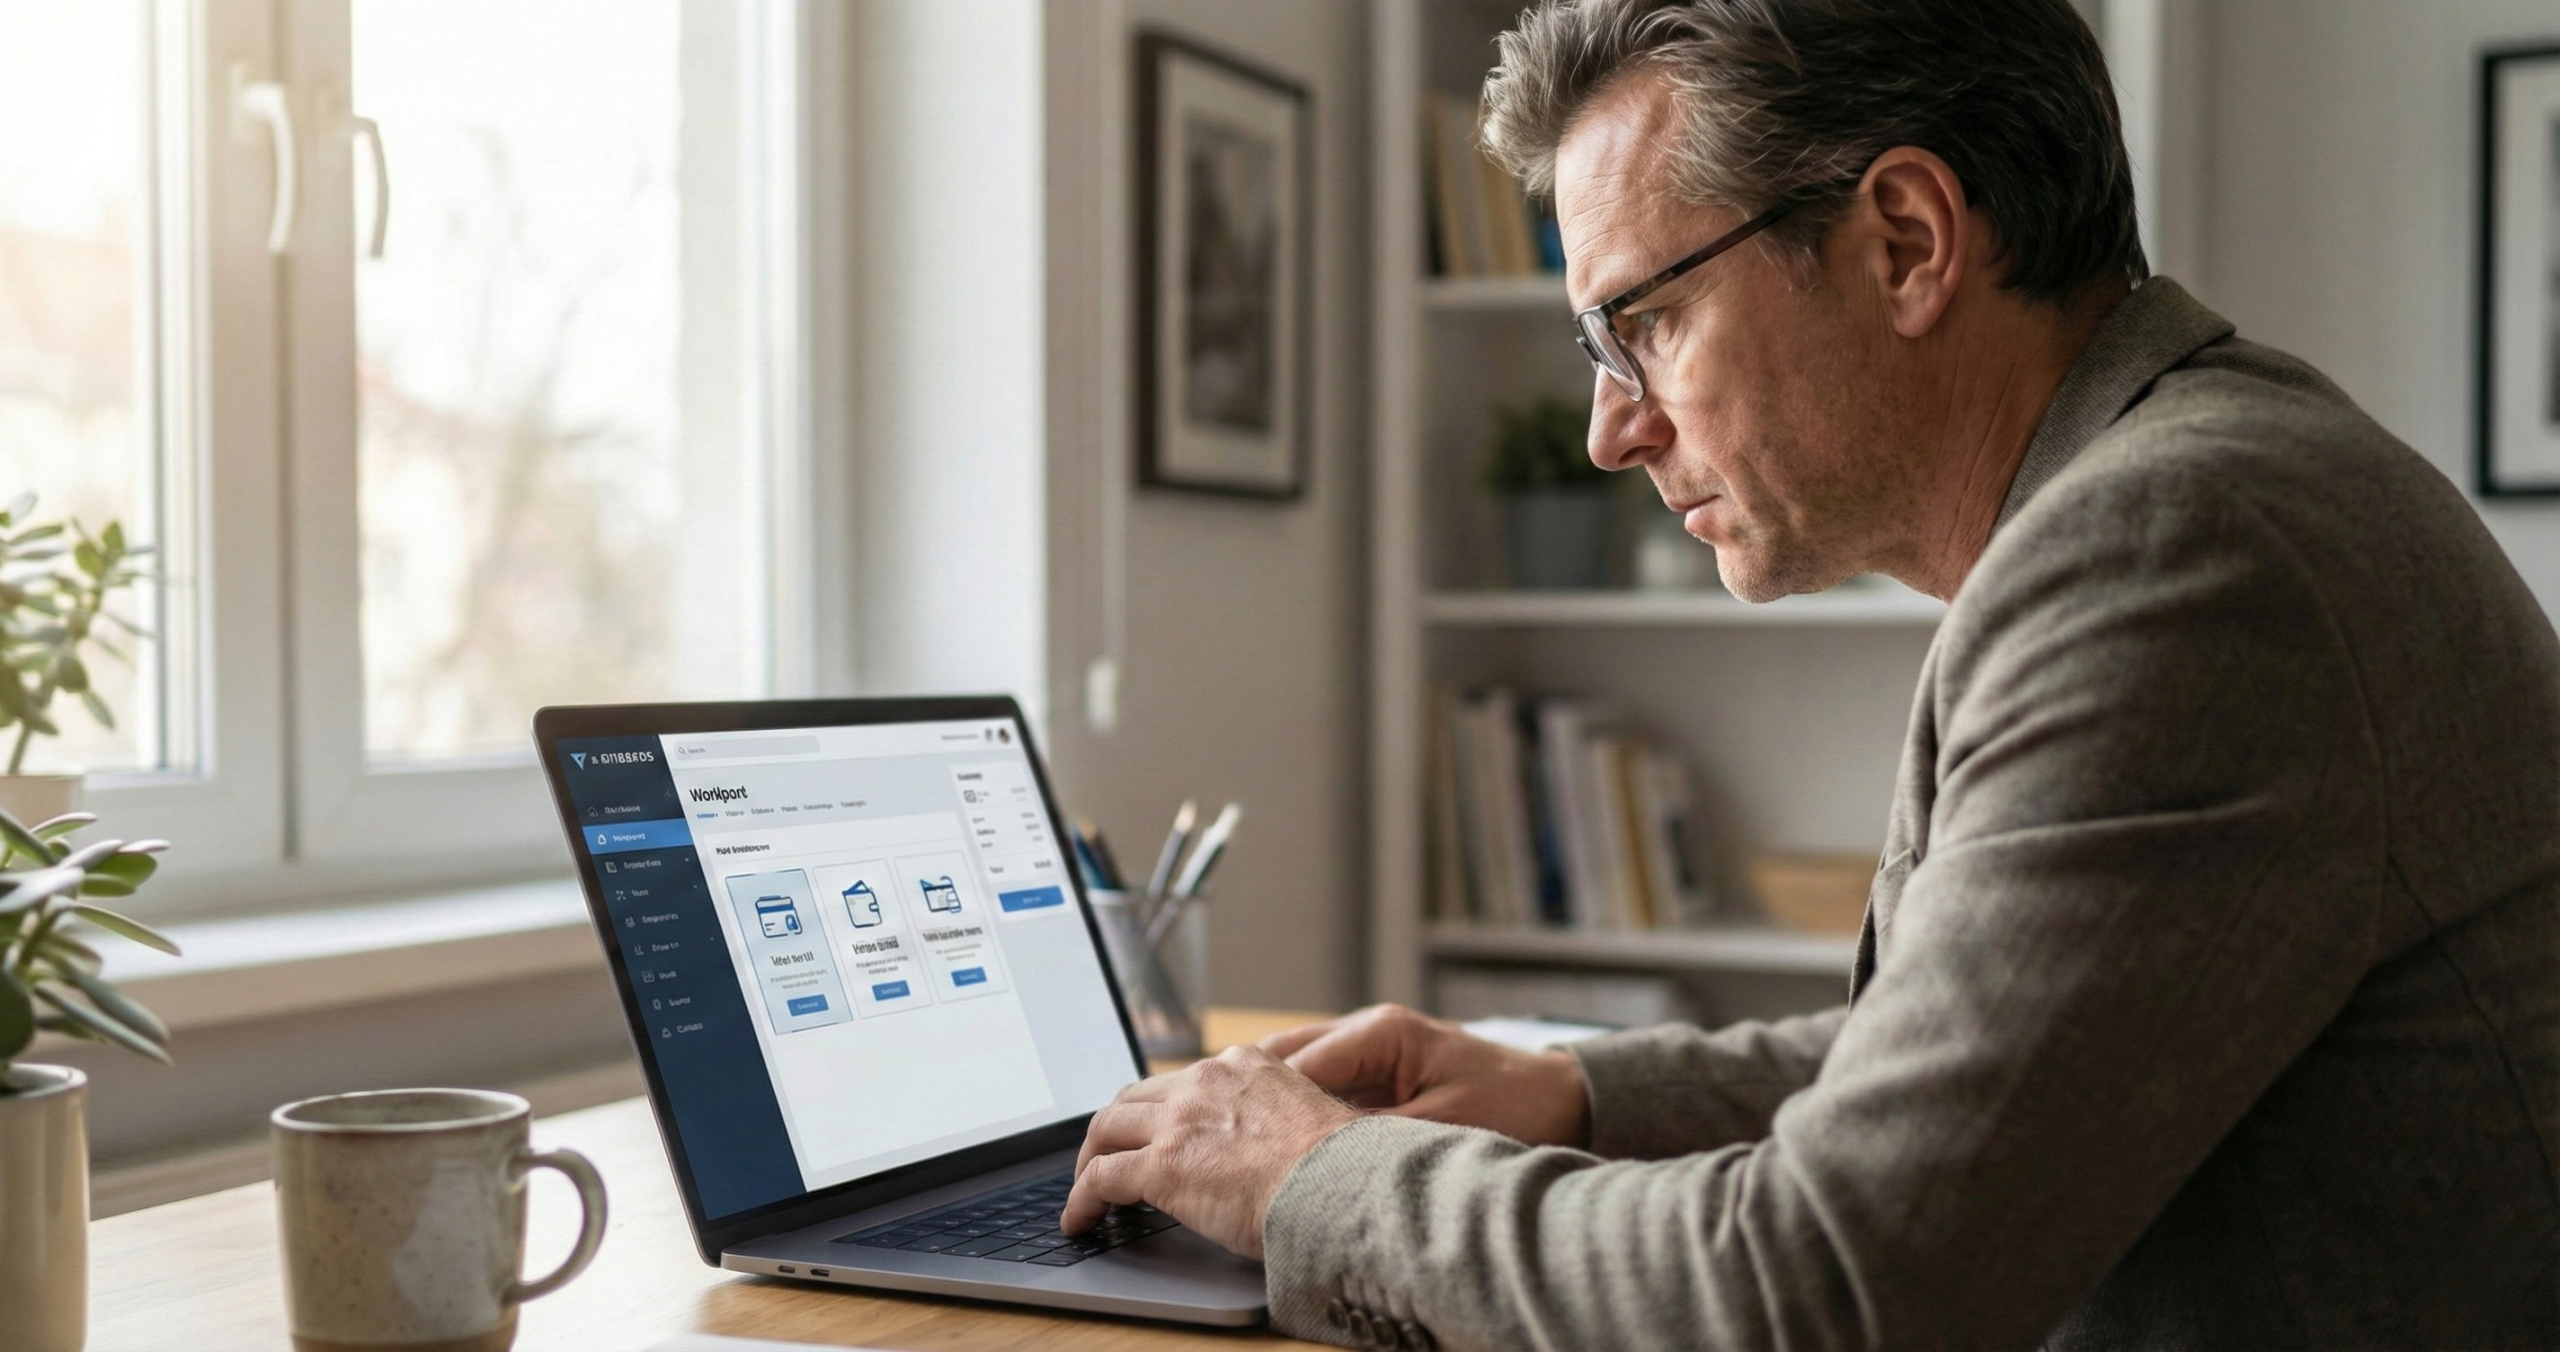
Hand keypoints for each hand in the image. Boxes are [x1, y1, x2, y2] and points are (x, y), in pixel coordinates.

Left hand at [1062, 1045, 1358, 1259]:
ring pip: (1106, 1129)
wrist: (1339, 1183)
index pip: (1181, 1080)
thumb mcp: (1306, 1117)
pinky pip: (1100, 1178)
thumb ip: (1275, 1118)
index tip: (1153, 1129)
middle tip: (1105, 1155)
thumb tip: (1270, 1149)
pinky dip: (1082, 1199)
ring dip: (1089, 1158)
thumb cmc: (1338, 1165)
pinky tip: (1079, 1220)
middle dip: (1115, 1128)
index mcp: (1243, 1065)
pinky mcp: (1161, 1165)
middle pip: (1134, 1097)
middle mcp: (1205, 1081)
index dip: (1159, 1109)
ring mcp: (1179, 1121)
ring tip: (1085, 1189)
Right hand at [1259, 1003, 1590, 1146]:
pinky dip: (1294, 1112)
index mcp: (1381, 1032)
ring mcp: (1370, 1048)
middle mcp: (1368, 1030)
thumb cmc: (1514, 1107)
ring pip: (1294, 1070)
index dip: (1259, 1104)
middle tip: (1212, 1137)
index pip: (1298, 1064)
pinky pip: (1319, 1086)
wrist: (1562, 1099)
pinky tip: (1271, 1143)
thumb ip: (1374, 1137)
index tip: (1226, 1136)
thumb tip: (1312, 1157)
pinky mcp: (1378, 1071)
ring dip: (1266, 1104)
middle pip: (1283, 1058)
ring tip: (1227, 1141)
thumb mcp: (1441, 1128)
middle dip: (1247, 1097)